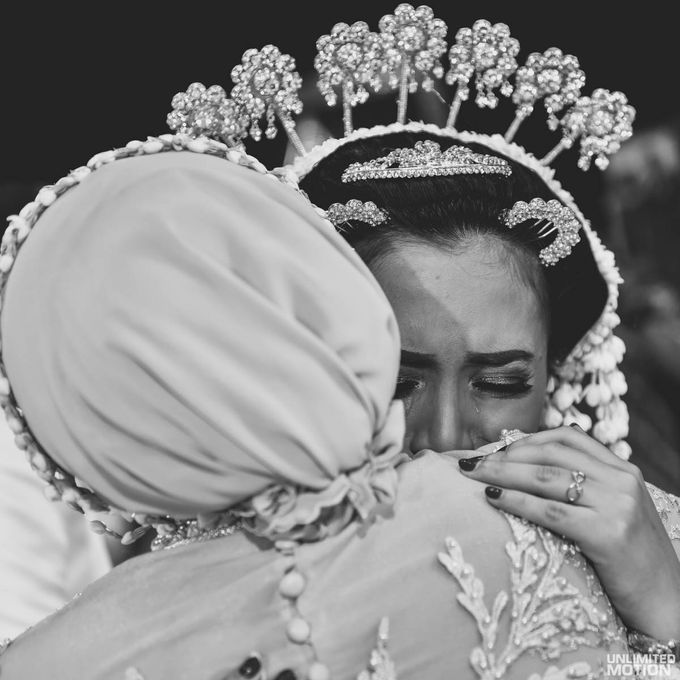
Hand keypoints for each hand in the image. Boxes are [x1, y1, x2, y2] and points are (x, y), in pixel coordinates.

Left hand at [458, 425, 679, 639]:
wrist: (667, 603)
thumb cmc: (630, 557)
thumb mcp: (615, 508)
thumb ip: (586, 482)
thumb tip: (532, 458)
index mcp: (623, 469)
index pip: (567, 436)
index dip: (526, 439)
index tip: (496, 449)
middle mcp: (621, 480)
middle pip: (550, 454)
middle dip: (505, 456)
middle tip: (473, 463)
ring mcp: (617, 505)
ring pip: (545, 478)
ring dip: (501, 473)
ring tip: (473, 475)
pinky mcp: (607, 534)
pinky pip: (550, 511)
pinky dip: (516, 501)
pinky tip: (492, 499)